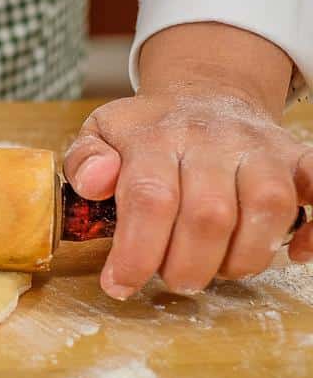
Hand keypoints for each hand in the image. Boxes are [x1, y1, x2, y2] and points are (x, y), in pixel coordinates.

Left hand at [63, 23, 311, 298]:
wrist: (208, 92)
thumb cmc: (148, 130)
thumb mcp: (100, 134)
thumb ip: (85, 160)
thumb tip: (96, 182)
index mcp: (156, 138)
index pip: (150, 200)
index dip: (137, 253)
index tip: (121, 286)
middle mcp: (212, 140)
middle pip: (209, 215)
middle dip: (188, 265)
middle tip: (174, 280)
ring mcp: (260, 148)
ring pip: (267, 208)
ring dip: (242, 258)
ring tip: (216, 270)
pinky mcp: (296, 157)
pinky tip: (292, 252)